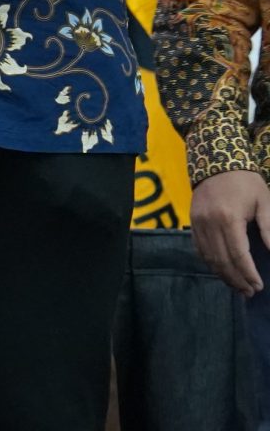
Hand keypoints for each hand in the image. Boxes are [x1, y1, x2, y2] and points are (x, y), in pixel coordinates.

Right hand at [190, 169, 269, 294]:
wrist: (217, 163)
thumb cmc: (246, 183)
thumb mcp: (264, 203)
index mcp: (228, 219)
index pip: (238, 254)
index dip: (248, 273)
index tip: (258, 286)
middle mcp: (209, 223)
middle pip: (221, 260)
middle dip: (236, 279)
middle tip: (249, 292)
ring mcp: (197, 223)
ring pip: (208, 257)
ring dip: (223, 275)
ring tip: (237, 287)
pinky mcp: (192, 222)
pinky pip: (199, 249)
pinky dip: (210, 263)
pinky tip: (221, 271)